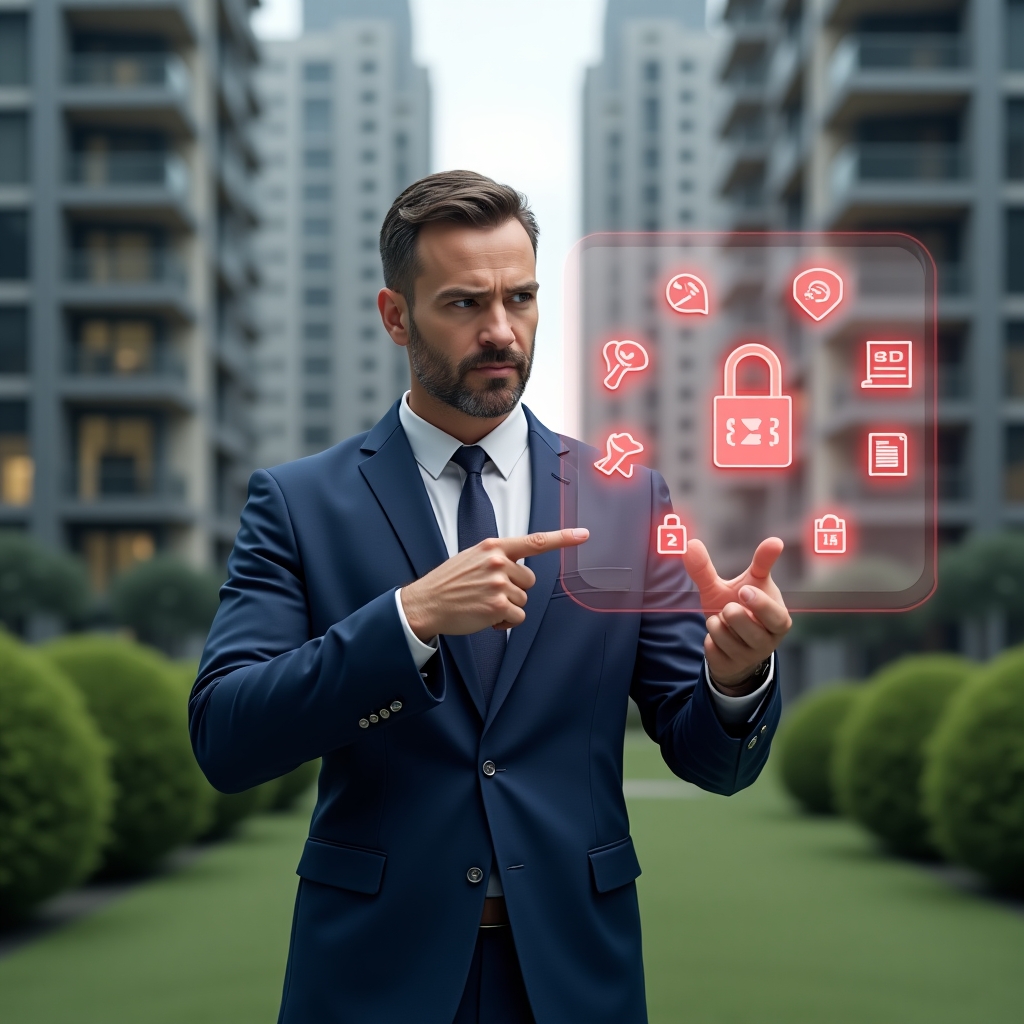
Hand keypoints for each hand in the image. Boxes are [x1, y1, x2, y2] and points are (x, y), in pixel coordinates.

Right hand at [401, 529, 588, 640]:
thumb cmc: (449, 582)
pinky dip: (504, 623)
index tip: (583, 535)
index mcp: (494, 546)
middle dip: (514, 590)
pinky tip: (485, 617)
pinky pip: (517, 618)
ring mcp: (499, 584)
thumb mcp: (472, 557)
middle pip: (529, 581)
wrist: (426, 602)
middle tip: (488, 592)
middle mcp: (498, 562)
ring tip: (482, 604)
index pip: (535, 541)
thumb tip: (518, 565)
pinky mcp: (497, 606)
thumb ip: (497, 557)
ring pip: (523, 601)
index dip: (563, 538)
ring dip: (507, 607)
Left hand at [681, 537, 791, 693]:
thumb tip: (690, 542)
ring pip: (721, 633)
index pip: (773, 612)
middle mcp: (769, 640)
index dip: (759, 602)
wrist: (733, 647)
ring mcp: (751, 656)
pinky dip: (709, 639)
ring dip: (714, 622)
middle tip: (730, 607)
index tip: (744, 590)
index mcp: (778, 618)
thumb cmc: (737, 608)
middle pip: (741, 621)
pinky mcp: (732, 667)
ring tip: (724, 621)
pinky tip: (719, 640)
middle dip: (728, 610)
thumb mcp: (728, 587)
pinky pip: (711, 647)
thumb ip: (709, 567)